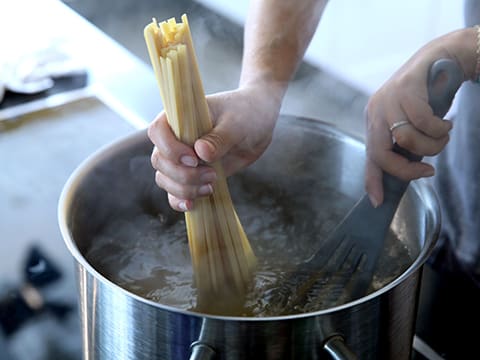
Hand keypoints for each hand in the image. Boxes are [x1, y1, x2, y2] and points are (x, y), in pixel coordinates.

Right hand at [147, 82, 282, 210]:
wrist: (258, 123)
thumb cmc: (245, 114)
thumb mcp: (236, 124)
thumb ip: (218, 138)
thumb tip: (201, 152)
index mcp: (180, 117)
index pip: (158, 131)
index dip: (170, 149)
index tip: (194, 159)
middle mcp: (175, 137)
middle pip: (160, 161)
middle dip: (183, 175)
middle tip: (212, 174)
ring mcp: (181, 158)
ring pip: (165, 179)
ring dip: (185, 189)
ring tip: (211, 186)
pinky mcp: (191, 174)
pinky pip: (174, 192)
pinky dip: (180, 200)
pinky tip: (193, 204)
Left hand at [364, 54, 453, 206]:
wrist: (442, 58)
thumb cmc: (428, 97)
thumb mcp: (412, 125)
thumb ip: (404, 147)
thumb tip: (404, 174)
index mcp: (374, 121)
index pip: (369, 156)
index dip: (372, 180)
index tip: (377, 201)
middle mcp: (375, 110)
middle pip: (381, 153)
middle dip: (407, 168)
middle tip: (428, 170)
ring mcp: (387, 98)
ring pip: (405, 139)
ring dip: (432, 145)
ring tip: (443, 136)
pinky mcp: (404, 88)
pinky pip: (422, 121)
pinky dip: (439, 128)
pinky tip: (446, 123)